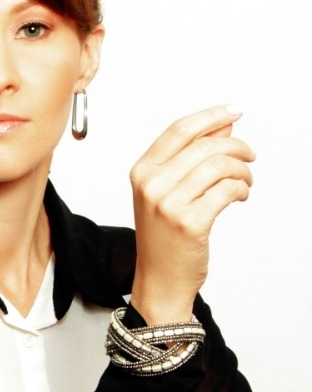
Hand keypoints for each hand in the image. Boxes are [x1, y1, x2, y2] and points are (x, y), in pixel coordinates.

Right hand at [129, 105, 254, 324]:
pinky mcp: (190, 222)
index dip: (211, 116)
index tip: (233, 112)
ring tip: (245, 180)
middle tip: (249, 155)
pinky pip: (227, 190)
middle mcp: (152, 185)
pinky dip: (241, 189)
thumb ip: (190, 157)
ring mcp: (169, 204)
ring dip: (242, 170)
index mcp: (142, 173)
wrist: (159, 280)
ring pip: (219, 165)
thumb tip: (222, 126)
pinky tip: (240, 195)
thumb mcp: (166, 192)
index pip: (179, 130)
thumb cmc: (162, 238)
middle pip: (205, 145)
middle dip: (236, 146)